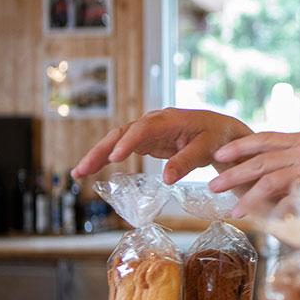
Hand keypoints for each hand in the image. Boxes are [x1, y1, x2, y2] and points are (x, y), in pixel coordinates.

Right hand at [71, 108, 251, 183]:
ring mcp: (147, 131)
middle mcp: (153, 122)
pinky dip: (107, 158)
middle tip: (82, 169)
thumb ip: (186, 162)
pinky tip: (92, 170)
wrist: (221, 132)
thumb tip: (166, 179)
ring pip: (117, 141)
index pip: (143, 129)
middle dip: (101, 150)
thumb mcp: (207, 149)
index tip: (115, 157)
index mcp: (168, 119)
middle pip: (121, 133)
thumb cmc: (216, 137)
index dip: (128, 142)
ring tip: (78, 173)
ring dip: (98, 155)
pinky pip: (122, 149)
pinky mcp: (146, 141)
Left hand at [209, 131, 299, 216]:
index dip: (241, 146)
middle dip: (234, 172)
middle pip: (260, 158)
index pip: (265, 138)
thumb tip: (278, 174)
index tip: (220, 154)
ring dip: (248, 196)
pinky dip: (275, 211)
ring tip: (233, 210)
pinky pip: (289, 199)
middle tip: (213, 183)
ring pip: (269, 179)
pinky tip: (263, 221)